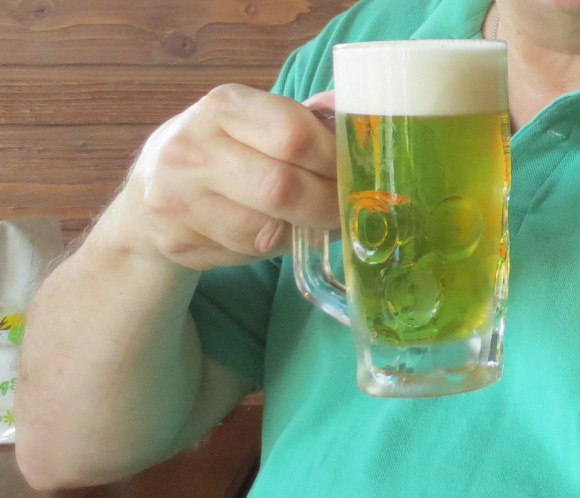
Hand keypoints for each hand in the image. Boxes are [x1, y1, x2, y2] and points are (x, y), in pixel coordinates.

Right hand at [119, 84, 338, 270]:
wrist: (150, 192)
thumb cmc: (218, 150)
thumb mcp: (250, 120)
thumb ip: (301, 122)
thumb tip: (355, 123)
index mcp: (221, 108)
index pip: (292, 134)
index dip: (333, 159)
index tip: (351, 172)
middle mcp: (192, 151)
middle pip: (280, 188)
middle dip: (326, 205)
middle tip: (346, 210)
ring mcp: (179, 202)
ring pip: (265, 232)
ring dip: (302, 230)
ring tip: (312, 221)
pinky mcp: (179, 244)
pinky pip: (247, 255)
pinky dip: (275, 247)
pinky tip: (277, 232)